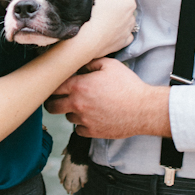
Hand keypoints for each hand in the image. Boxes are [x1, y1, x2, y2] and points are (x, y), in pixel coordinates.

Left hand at [45, 57, 170, 138]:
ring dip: (71, 112)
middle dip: (52, 102)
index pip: (53, 87)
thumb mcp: (110, 65)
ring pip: (67, 118)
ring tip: (83, 106)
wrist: (142, 109)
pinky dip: (82, 125)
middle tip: (57, 99)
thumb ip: (90, 63)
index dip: (51, 85)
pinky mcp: (92, 132)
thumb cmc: (128, 85)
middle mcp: (77, 104)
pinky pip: (78, 130)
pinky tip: (91, 117)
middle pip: (52, 107)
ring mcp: (84, 120)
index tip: (53, 85)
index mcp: (79, 86)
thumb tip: (80, 64)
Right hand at [75, 0, 135, 57]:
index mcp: (129, 3)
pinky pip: (122, 31)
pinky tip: (106, 26)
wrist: (89, 41)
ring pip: (123, 16)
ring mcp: (128, 30)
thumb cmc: (95, 15)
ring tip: (100, 12)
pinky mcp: (122, 41)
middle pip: (124, 1)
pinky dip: (116, 27)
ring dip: (114, 12)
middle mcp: (132, 17)